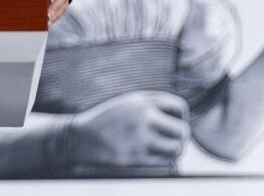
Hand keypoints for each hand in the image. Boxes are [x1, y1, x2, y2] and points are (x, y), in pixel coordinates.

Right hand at [67, 91, 189, 166]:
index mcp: (142, 101)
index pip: (180, 107)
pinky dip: (165, 161)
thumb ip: (153, 103)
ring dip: (175, 150)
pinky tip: (156, 157)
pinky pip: (164, 162)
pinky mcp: (136, 157)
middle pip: (182, 130)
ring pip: (176, 148)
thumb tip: (182, 117)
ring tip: (167, 150)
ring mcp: (140, 138)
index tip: (171, 122)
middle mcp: (144, 118)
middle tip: (173, 140)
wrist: (80, 137)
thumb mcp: (128, 102)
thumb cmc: (108, 119)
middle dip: (181, 136)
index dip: (180, 117)